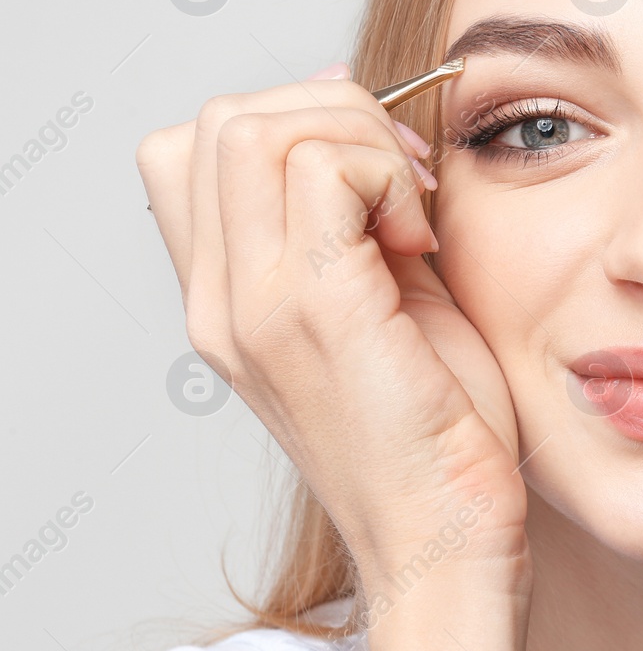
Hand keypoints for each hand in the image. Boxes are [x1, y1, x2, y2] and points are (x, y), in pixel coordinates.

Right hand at [135, 64, 530, 585]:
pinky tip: (421, 240)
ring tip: (412, 210)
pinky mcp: (314, 312)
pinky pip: (324, 171)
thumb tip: (364, 125)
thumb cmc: (433, 428)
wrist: (444, 537)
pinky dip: (386, 177)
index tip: (371, 156)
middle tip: (405, 178)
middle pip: (222, 121)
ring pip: (259, 129)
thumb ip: (355, 222)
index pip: (190, 149)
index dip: (288, 117)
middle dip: (332, 113)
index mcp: (226, 297)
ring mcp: (255, 306)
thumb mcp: (383, 302)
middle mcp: (220, 300)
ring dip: (360, 141)